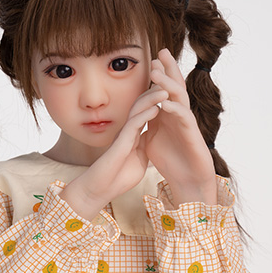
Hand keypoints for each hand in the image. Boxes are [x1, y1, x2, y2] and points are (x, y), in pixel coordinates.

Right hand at [73, 85, 168, 207]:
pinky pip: (134, 124)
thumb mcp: (139, 162)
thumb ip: (145, 150)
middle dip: (154, 93)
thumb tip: (153, 143)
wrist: (101, 190)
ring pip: (138, 110)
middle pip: (142, 106)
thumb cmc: (118, 179)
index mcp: (133, 135)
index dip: (157, 101)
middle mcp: (128, 131)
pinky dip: (146, 115)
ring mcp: (123, 135)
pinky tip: (157, 108)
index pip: (146, 112)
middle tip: (167, 82)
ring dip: (152, 99)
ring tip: (165, 89)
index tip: (170, 92)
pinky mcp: (120, 142)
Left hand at [144, 49, 216, 203]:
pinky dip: (174, 109)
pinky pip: (184, 117)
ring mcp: (186, 123)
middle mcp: (179, 115)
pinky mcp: (192, 135)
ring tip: (157, 73)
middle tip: (161, 51)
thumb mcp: (151, 140)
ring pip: (179, 98)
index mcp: (168, 115)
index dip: (160, 74)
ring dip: (168, 85)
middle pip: (175, 86)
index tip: (151, 59)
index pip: (164, 89)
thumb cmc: (170, 161)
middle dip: (169, 69)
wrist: (186, 180)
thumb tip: (134, 117)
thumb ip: (144, 125)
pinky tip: (166, 103)